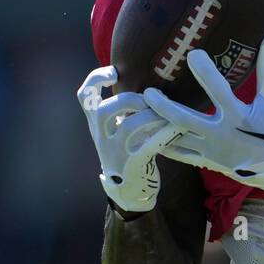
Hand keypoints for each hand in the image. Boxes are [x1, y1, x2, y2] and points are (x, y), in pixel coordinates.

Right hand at [77, 66, 179, 212]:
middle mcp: (101, 138)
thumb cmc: (129, 153)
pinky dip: (165, 134)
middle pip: (103, 110)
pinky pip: (148, 146)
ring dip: (152, 116)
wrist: (131, 191)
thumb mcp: (119, 131)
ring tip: (169, 115)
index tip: (115, 72)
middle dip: (129, 100)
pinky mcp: (133, 166)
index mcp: (97, 125)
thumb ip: (123, 110)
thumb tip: (147, 81)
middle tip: (148, 101)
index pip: (84, 97)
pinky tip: (178, 128)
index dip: (95, 79)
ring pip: (129, 127)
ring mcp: (115, 154)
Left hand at [142, 36, 263, 195]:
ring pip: (178, 139)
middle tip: (148, 92)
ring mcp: (213, 150)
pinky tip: (147, 134)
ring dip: (157, 126)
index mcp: (240, 115)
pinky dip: (163, 145)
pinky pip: (181, 155)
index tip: (192, 54)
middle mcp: (222, 134)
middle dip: (164, 106)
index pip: (218, 89)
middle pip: (185, 120)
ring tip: (139, 114)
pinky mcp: (209, 161)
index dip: (205, 71)